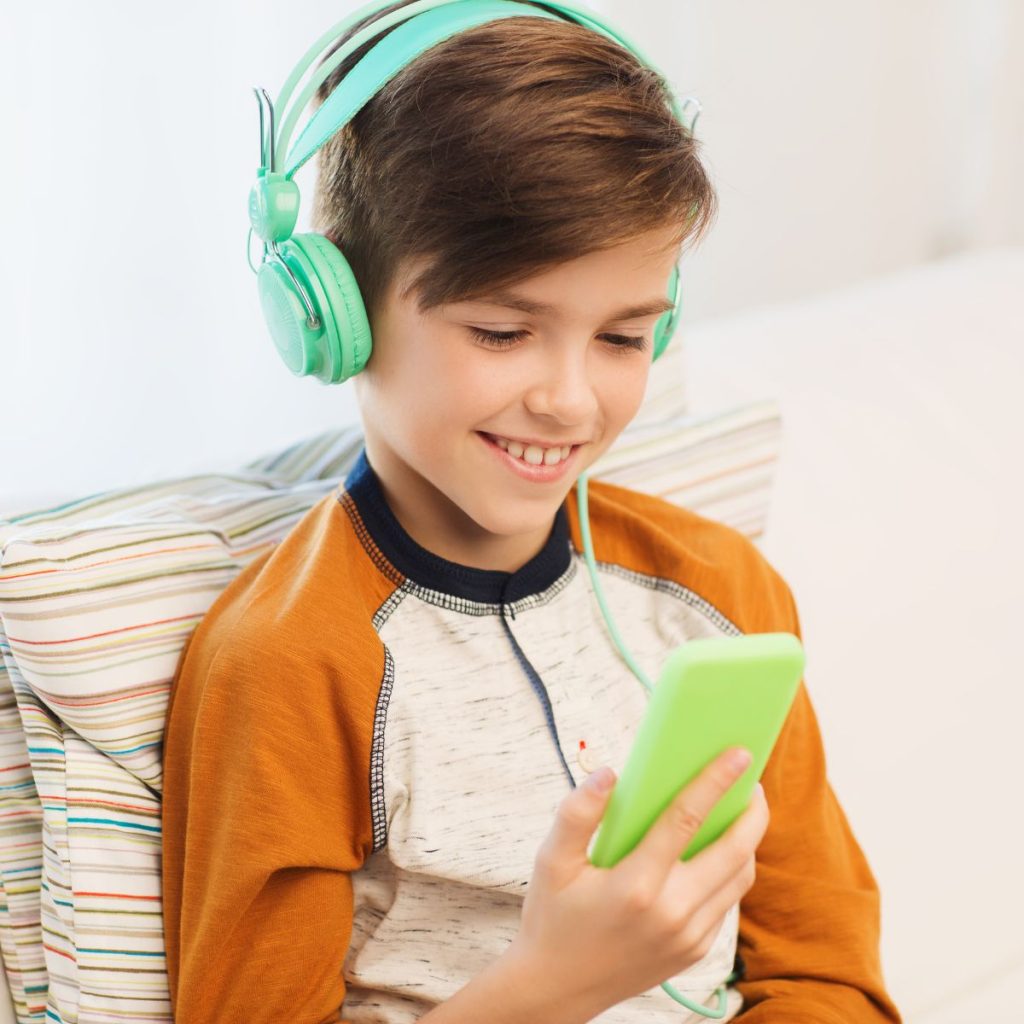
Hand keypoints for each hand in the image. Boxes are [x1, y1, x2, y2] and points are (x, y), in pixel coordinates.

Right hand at [504, 748, 769, 1020]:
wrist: (558, 988)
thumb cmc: (553, 916)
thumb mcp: (550, 861)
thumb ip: (577, 813)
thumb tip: (609, 772)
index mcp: (636, 886)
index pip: (686, 820)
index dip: (715, 782)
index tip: (737, 755)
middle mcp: (671, 913)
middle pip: (733, 851)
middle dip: (752, 811)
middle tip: (753, 780)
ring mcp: (688, 936)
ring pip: (738, 878)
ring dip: (748, 841)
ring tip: (741, 809)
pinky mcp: (694, 950)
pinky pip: (726, 901)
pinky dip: (732, 870)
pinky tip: (720, 848)